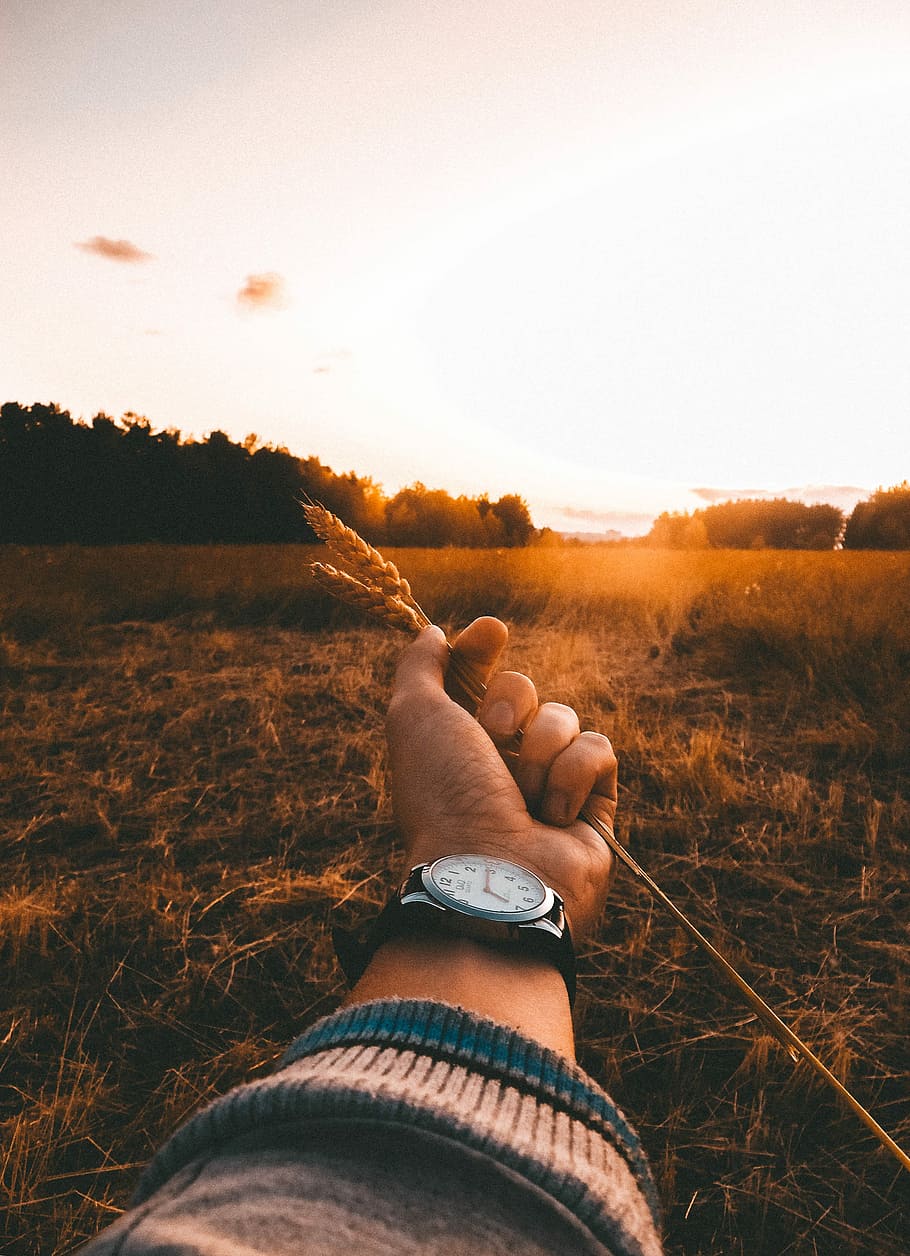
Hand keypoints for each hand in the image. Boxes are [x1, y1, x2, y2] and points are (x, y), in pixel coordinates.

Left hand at [386, 617, 617, 943]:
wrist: (494, 874)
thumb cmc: (446, 796)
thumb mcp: (414, 717)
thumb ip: (420, 666)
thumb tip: (434, 632)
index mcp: (453, 744)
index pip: (475, 676)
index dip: (482, 649)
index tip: (490, 631)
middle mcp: (498, 761)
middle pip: (522, 689)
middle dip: (506, 708)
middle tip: (491, 746)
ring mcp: (547, 781)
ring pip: (563, 717)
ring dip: (540, 749)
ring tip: (523, 796)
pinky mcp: (592, 802)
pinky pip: (598, 749)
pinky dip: (574, 775)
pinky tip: (554, 815)